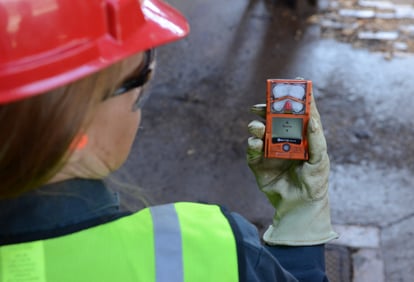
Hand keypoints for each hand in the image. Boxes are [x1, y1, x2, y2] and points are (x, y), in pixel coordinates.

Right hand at [247, 95, 337, 245]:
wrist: (298, 206)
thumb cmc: (314, 182)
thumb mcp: (320, 160)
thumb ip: (315, 140)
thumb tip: (312, 119)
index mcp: (301, 137)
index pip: (301, 113)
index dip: (299, 97)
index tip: (298, 80)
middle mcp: (284, 140)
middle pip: (274, 118)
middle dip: (266, 110)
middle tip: (261, 106)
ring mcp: (270, 150)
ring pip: (260, 130)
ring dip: (257, 126)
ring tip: (258, 128)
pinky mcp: (259, 162)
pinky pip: (252, 148)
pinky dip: (252, 144)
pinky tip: (256, 144)